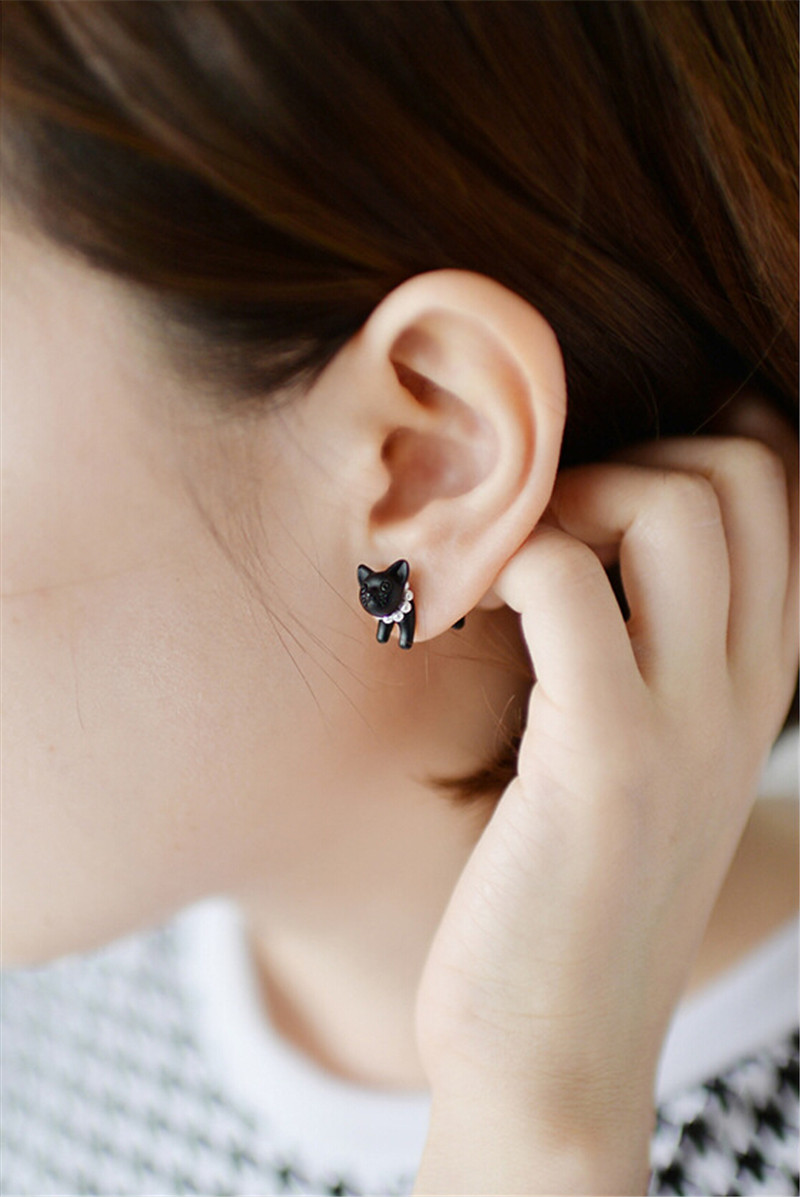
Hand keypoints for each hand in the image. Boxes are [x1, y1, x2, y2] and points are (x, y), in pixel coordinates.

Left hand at [413, 401, 797, 1192]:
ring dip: (568, 502)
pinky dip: (508, 566)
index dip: (680, 452)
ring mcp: (687, 721)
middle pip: (737, 470)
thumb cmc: (571, 891)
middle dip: (628, 461)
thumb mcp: (643, 760)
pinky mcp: (603, 761)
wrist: (553, 1049)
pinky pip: (568, 585)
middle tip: (542, 537)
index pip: (776, 488)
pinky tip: (464, 618)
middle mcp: (746, 688)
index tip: (587, 507)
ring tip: (506, 575)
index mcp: (761, 680)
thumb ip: (644, 656)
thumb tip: (572, 544)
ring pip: (674, 504)